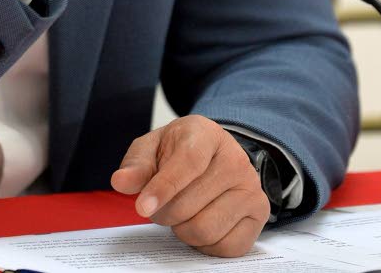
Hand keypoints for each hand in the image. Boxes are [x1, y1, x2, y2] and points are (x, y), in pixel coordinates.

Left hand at [111, 116, 270, 257]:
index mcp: (206, 134)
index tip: (142, 207)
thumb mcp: (153, 147)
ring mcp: (251, 188)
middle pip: (189, 204)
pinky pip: (225, 247)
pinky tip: (198, 223)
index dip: (163, 187)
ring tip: (179, 213)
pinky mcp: (259, 214)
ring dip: (181, 230)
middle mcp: (235, 159)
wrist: (214, 156)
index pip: (188, 163)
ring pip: (205, 229)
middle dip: (164, 212)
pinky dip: (203, 244)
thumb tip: (121, 182)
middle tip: (159, 205)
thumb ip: (137, 164)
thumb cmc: (178, 152)